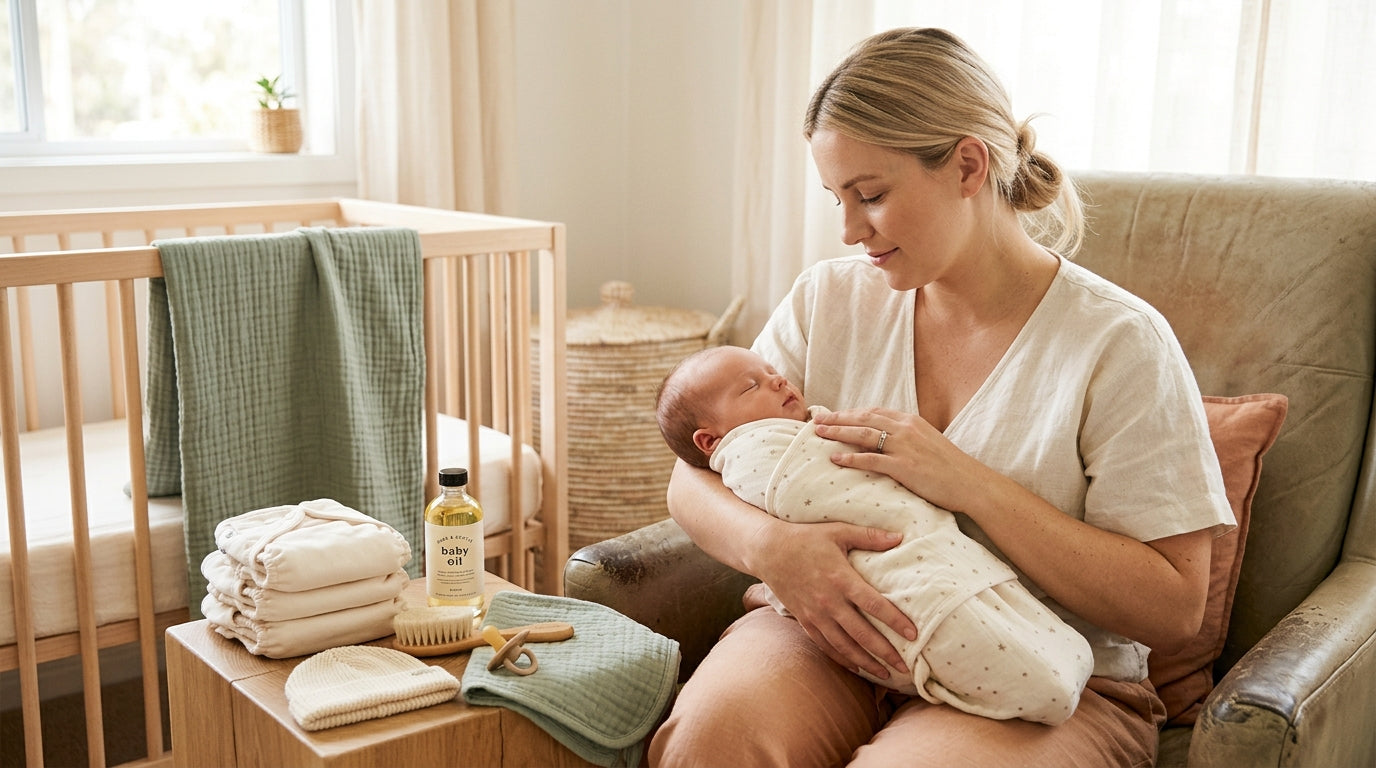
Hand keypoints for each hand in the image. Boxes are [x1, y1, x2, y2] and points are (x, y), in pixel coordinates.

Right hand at [748, 516, 917, 679]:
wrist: (768, 550)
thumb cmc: (806, 538)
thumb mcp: (838, 531)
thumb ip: (870, 536)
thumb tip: (900, 537)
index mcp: (841, 579)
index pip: (874, 605)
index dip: (895, 621)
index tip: (913, 635)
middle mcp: (829, 602)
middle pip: (862, 634)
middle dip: (886, 653)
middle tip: (905, 667)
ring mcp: (815, 614)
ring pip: (844, 646)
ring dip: (866, 662)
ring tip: (886, 675)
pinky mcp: (804, 620)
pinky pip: (825, 645)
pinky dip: (842, 658)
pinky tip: (857, 667)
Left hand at [812, 407, 981, 512]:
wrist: (970, 483)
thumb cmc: (949, 467)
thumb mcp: (927, 442)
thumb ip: (906, 437)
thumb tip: (886, 440)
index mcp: (910, 421)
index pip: (873, 412)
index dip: (849, 413)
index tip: (832, 415)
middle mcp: (905, 429)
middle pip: (863, 419)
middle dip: (837, 419)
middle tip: (816, 421)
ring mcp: (905, 447)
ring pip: (863, 434)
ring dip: (838, 432)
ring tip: (819, 434)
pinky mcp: (904, 466)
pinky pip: (872, 460)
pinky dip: (852, 457)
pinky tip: (836, 458)